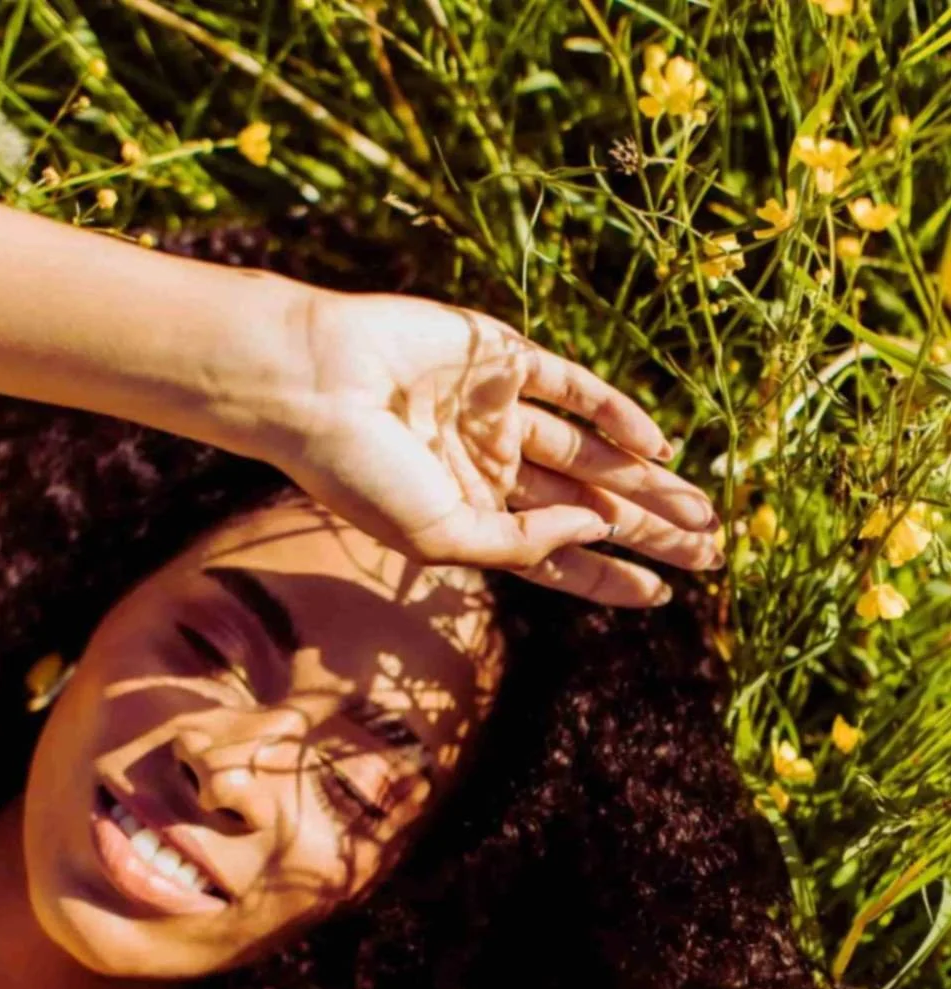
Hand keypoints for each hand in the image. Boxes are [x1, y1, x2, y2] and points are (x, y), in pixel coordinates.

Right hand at [270, 288, 720, 604]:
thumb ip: (520, 544)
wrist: (312, 387)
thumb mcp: (443, 538)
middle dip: (648, 530)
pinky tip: (658, 444)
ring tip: (702, 510)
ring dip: (646, 480)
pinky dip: (617, 413)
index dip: (609, 575)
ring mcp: (498, 412)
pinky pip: (573, 388)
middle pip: (589, 505)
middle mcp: (491, 467)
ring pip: (593, 453)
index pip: (556, 556)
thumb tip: (596, 533)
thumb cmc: (361, 474)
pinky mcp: (501, 357)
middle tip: (712, 552)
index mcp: (470, 516)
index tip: (663, 595)